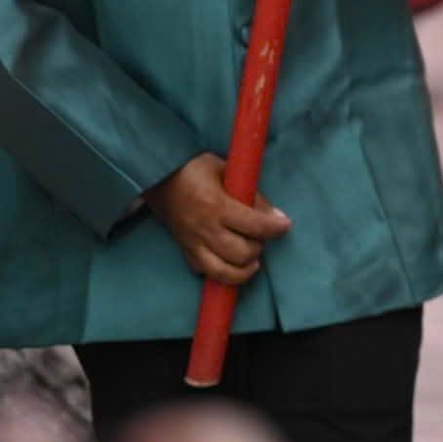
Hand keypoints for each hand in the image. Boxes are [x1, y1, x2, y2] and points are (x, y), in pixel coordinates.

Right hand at [144, 154, 290, 286]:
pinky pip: (206, 272)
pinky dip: (223, 273)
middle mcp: (204, 229)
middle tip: (264, 236)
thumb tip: (272, 215)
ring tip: (254, 259)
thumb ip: (250, 193)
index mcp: (216, 206)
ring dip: (244, 268)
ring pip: (223, 272)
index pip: (255, 225)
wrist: (158, 176)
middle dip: (260, 247)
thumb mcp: (228, 170)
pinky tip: (232, 263)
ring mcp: (192, 243)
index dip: (276, 228)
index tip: (285, 225)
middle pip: (242, 253)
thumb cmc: (195, 168)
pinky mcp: (185, 250)